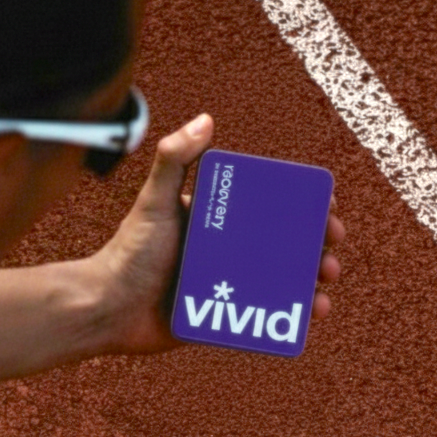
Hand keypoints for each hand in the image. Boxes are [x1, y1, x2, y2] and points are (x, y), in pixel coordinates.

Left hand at [84, 114, 345, 354]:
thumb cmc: (128, 254)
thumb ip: (173, 159)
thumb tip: (207, 119)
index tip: (326, 211)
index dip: (303, 209)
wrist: (107, 310)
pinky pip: (268, 316)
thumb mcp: (154, 202)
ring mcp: (228, 285)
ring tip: (324, 286)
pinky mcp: (225, 318)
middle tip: (329, 255)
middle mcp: (226, 250)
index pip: (270, 208)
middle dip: (316, 249)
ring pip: (283, 281)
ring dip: (312, 282)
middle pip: (285, 246)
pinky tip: (312, 314)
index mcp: (217, 220)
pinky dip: (294, 316)